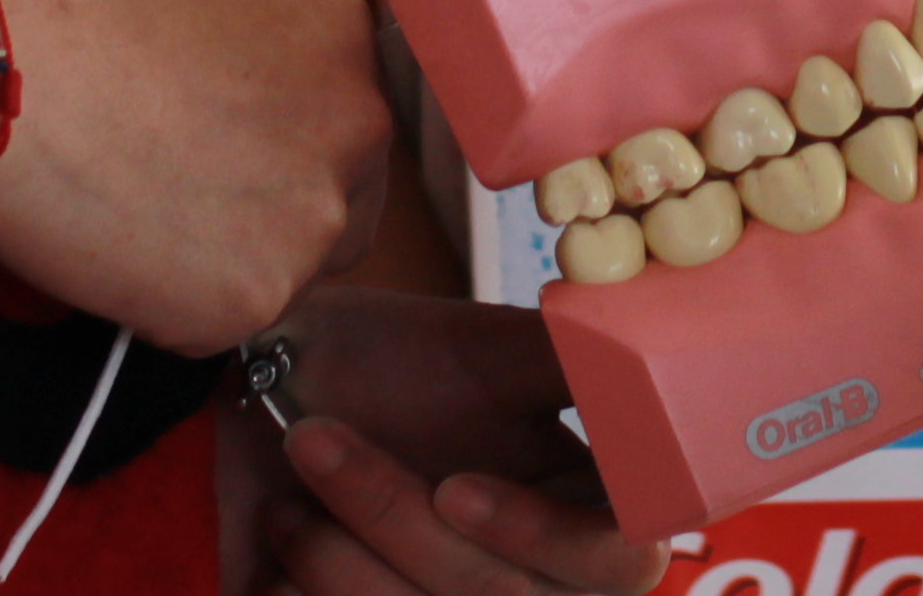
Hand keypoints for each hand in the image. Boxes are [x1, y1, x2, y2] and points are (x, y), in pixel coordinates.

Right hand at [0, 0, 390, 349]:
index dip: (285, 147)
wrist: (4, 81)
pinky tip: (120, 254)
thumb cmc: (78, 18)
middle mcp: (356, 129)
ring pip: (290, 271)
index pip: (348, 122)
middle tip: (190, 203)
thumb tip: (256, 116)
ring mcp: (312, 220)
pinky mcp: (253, 301)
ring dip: (231, 264)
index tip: (231, 156)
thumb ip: (268, 66)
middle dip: (281, 214)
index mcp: (345, 40)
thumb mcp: (215, 4)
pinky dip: (176, 308)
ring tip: (140, 220)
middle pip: (345, 203)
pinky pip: (223, 321)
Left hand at [227, 287, 657, 595]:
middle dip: (394, 519)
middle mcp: (539, 582)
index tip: (455, 487)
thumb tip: (651, 350)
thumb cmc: (391, 361)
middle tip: (315, 439)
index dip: (542, 537)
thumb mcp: (488, 351)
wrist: (270, 390)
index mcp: (587, 510)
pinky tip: (279, 525)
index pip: (616, 561)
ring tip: (289, 473)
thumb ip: (581, 361)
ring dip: (336, 554)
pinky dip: (307, 585)